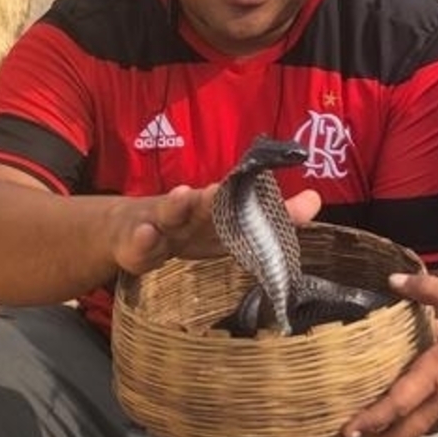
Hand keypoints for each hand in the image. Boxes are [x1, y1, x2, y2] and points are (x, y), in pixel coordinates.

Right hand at [115, 183, 322, 276]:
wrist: (122, 231)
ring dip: (176, 205)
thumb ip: (269, 217)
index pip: (245, 203)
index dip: (273, 208)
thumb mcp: (223, 227)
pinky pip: (137, 246)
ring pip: (167, 214)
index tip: (305, 203)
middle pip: (203, 203)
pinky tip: (148, 235)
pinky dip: (141, 240)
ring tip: (183, 195)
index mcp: (213, 208)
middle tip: (225, 190)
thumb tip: (315, 199)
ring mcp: (158, 225)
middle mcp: (188, 211)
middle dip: (215, 198)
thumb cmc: (184, 229)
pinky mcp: (133, 247)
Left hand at [342, 274, 437, 436]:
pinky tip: (400, 418)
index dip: (371, 420)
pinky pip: (430, 429)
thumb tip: (393, 279)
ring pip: (416, 435)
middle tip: (349, 435)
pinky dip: (410, 429)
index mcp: (436, 373)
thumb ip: (428, 288)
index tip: (347, 431)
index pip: (398, 405)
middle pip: (402, 435)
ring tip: (368, 429)